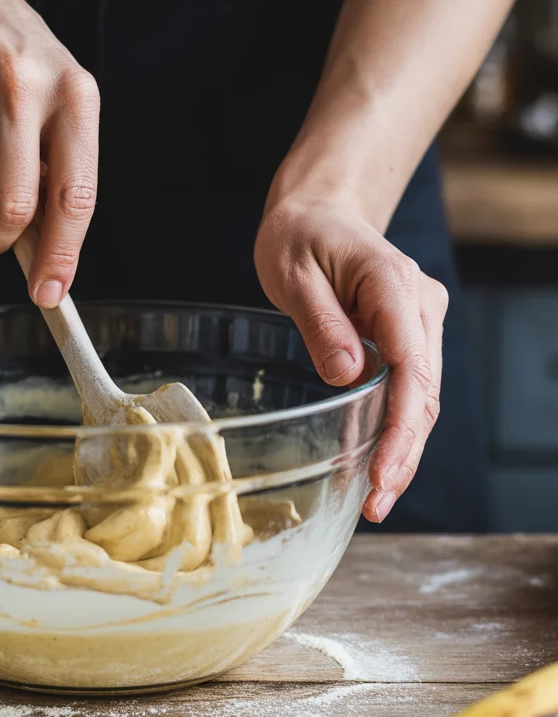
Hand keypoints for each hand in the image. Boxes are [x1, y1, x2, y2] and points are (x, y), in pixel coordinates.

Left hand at [254, 197, 447, 522]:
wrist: (319, 211)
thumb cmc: (300, 236)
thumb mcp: (293, 273)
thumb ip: (321, 323)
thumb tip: (348, 376)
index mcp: (393, 285)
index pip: (409, 368)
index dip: (400, 428)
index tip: (382, 473)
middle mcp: (420, 305)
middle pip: (424, 392)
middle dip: (404, 454)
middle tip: (377, 505)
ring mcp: (421, 321)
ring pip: (422, 397)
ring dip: (404, 450)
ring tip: (378, 499)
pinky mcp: (410, 334)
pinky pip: (410, 388)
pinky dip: (397, 429)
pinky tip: (380, 464)